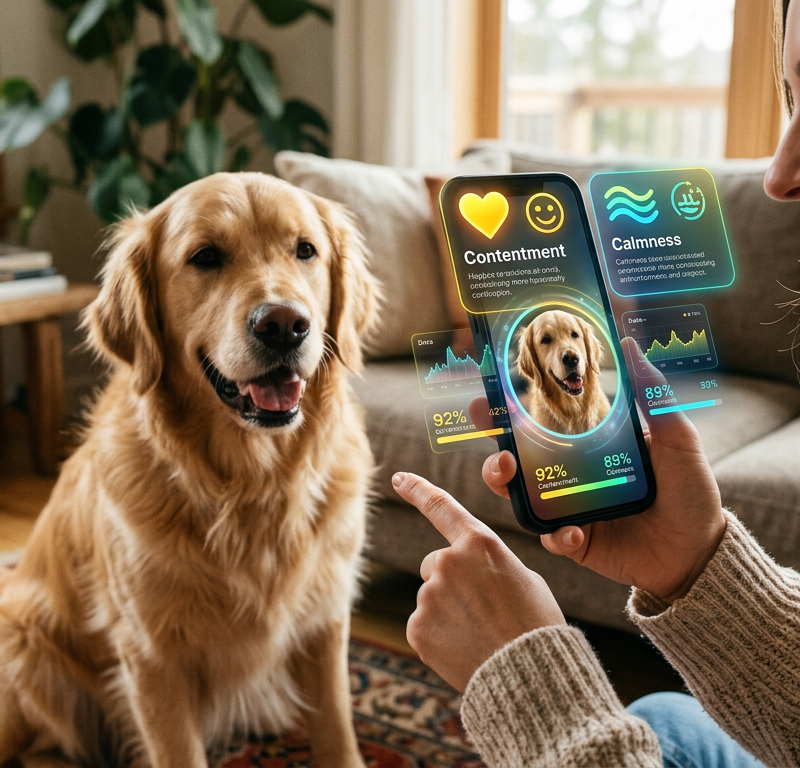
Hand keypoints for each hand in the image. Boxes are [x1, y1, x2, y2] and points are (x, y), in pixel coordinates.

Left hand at [392, 472, 564, 692]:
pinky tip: (463, 647)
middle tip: (482, 608)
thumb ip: (488, 565)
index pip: (441, 507)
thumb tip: (470, 576)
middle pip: (436, 563)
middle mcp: (447, 561)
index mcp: (478, 542)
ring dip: (448, 609)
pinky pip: (424, 624)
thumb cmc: (535, 623)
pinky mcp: (417, 627)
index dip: (417, 489)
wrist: (530, 675)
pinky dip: (439, 634)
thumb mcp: (522, 578)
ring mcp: (429, 595)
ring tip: (479, 632)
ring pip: (432, 596)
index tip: (398, 477)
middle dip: (452, 580)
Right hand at [471, 338, 726, 604]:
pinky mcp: (575, 541)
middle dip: (491, 438)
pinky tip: (573, 532)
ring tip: (508, 473)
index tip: (490, 391)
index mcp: (587, 445)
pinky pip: (550, 536)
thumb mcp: (676, 437)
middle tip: (486, 425)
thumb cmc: (689, 490)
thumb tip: (632, 346)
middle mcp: (570, 474)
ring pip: (518, 494)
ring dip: (502, 481)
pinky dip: (554, 534)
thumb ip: (653, 396)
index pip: (541, 422)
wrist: (700, 551)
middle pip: (517, 456)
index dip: (510, 408)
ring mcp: (568, 508)